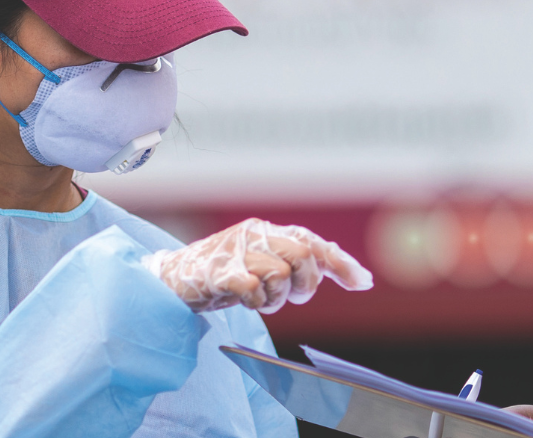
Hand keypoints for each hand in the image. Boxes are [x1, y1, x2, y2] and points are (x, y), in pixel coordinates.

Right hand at [142, 218, 373, 312]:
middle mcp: (253, 235)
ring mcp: (234, 251)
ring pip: (280, 274)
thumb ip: (292, 262)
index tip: (363, 283)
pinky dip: (255, 301)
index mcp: (265, 231)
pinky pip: (254, 289)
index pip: (311, 241)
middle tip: (288, 297)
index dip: (340, 262)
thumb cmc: (219, 274)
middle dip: (305, 284)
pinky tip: (243, 301)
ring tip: (258, 299)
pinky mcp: (218, 272)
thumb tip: (337, 268)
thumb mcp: (258, 263)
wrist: (169, 280)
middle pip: (302, 255)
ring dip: (275, 298)